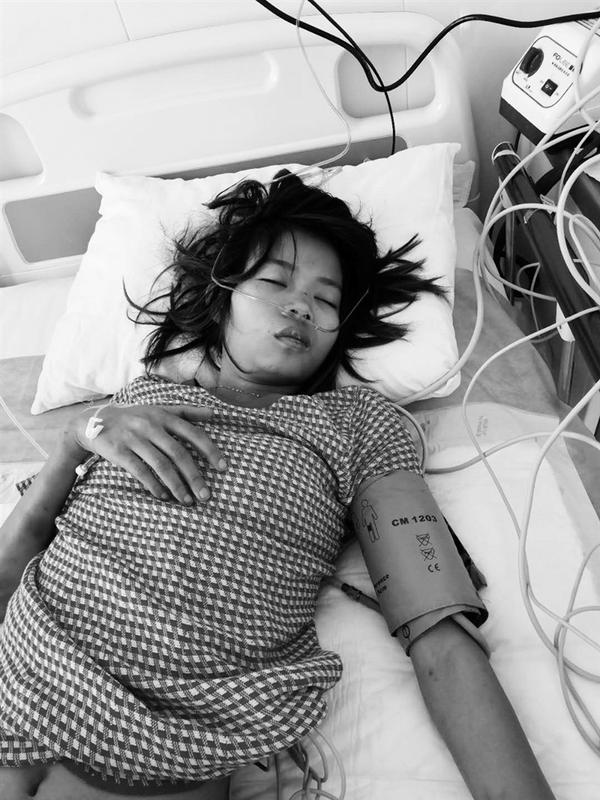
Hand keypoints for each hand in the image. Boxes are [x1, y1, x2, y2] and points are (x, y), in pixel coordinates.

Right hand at [68, 403, 224, 503]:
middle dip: (194, 477)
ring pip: (161, 465)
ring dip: (176, 486)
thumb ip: (186, 412)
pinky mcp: (119, 451)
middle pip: (179, 454)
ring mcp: (134, 438)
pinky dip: (153, 485)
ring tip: (187, 501)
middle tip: (206, 496)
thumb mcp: (159, 409)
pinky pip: (140, 471)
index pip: (193, 434)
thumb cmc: (134, 417)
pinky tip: (164, 496)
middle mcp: (151, 426)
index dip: (210, 451)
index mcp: (164, 416)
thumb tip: (214, 413)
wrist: (94, 420)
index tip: (223, 468)